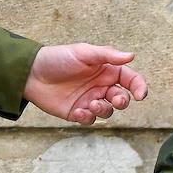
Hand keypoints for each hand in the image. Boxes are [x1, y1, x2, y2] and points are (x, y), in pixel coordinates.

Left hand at [24, 43, 145, 125]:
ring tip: (91, 103)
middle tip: (116, 99)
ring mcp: (90, 100)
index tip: (140, 95)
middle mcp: (101, 86)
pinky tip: (80, 111)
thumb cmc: (58, 58)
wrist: (31, 73)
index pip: (130, 79)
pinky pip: (91, 120)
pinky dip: (89, 118)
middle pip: (122, 98)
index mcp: (106, 70)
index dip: (139, 87)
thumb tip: (131, 55)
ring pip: (108, 111)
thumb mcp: (83, 53)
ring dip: (104, 109)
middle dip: (123, 101)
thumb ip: (107, 55)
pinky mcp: (78, 112)